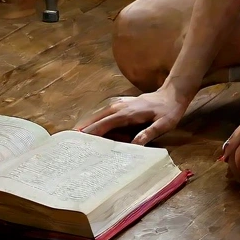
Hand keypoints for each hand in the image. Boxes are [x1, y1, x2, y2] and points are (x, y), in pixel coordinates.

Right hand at [77, 85, 191, 144]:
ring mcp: (119, 105)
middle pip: (95, 120)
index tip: (77, 143)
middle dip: (81, 131)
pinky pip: (104, 117)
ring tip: (72, 142)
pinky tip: (89, 134)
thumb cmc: (168, 111)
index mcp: (127, 113)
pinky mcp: (120, 107)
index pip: (104, 125)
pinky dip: (94, 124)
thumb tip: (134, 145)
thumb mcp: (163, 124)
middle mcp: (119, 108)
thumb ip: (149, 133)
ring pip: (97, 117)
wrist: (172, 93)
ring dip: (86, 128)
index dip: (90, 134)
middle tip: (67, 145)